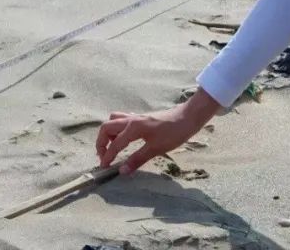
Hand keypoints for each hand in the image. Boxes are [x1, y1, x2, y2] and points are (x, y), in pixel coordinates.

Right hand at [96, 88, 219, 175]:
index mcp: (133, 128)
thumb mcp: (156, 149)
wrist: (189, 117)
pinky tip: (124, 139)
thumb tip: (121, 172)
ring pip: (113, 120)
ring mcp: (136, 117)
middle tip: (104, 157)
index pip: (114, 144)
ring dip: (108, 133)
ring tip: (113, 147)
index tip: (103, 168)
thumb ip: (137, 159)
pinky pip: (122, 120)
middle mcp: (131, 120)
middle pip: (106, 127)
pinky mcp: (142, 118)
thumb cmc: (174, 133)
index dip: (107, 157)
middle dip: (101, 142)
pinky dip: (117, 129)